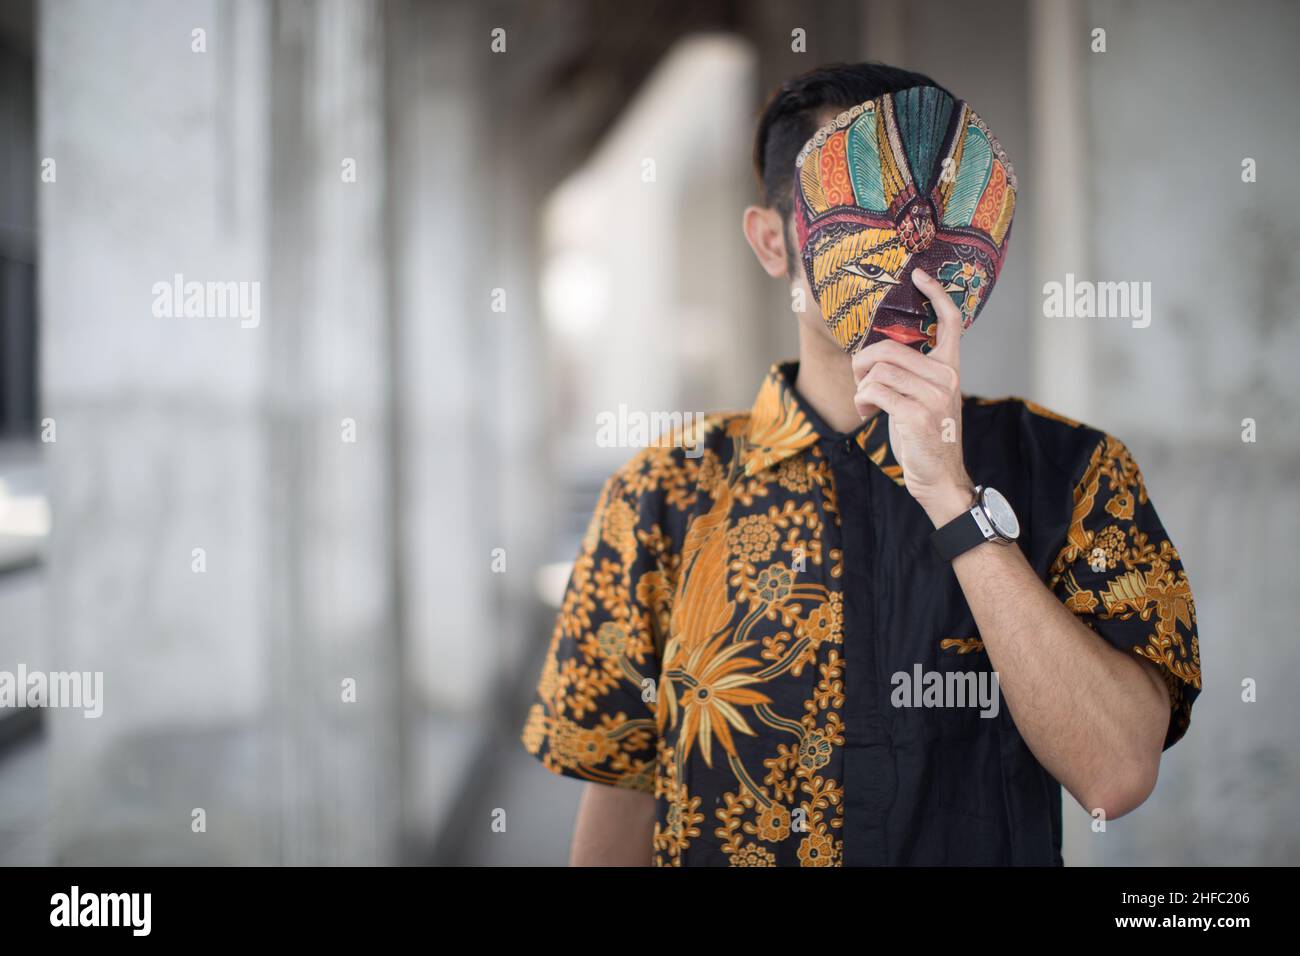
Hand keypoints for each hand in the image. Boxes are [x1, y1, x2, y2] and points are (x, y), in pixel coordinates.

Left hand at [851, 268, 973, 525]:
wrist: (939, 477)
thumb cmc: (926, 437)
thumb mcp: (924, 399)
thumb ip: (910, 374)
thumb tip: (873, 356)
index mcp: (950, 369)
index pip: (951, 322)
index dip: (937, 294)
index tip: (919, 275)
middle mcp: (946, 378)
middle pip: (890, 348)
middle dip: (862, 362)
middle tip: (859, 379)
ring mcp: (933, 396)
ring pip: (878, 370)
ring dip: (861, 386)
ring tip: (865, 403)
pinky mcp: (916, 415)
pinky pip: (875, 391)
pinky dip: (862, 400)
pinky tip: (866, 412)